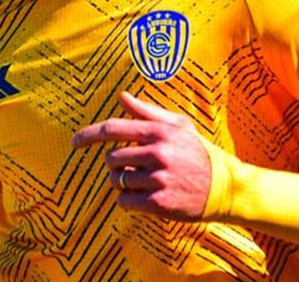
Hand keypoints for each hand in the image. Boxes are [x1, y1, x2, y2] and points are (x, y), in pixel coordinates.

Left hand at [72, 91, 211, 220]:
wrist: (224, 186)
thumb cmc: (197, 152)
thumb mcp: (178, 126)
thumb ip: (147, 111)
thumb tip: (122, 96)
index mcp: (159, 131)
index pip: (113, 129)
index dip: (89, 135)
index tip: (74, 142)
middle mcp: (157, 153)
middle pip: (111, 158)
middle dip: (117, 164)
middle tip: (134, 167)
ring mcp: (158, 178)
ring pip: (117, 180)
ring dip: (123, 182)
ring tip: (143, 182)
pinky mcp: (159, 202)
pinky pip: (124, 201)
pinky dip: (128, 200)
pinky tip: (144, 197)